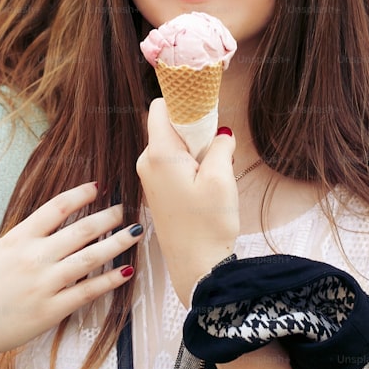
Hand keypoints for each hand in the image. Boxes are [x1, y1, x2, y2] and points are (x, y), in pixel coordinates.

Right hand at [0, 182, 142, 368]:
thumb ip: (16, 240)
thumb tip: (38, 230)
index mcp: (17, 240)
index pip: (56, 208)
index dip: (80, 194)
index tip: (98, 187)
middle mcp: (34, 258)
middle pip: (81, 230)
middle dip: (108, 217)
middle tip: (125, 208)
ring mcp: (44, 285)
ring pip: (90, 258)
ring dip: (116, 243)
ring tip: (135, 232)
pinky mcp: (50, 311)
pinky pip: (87, 292)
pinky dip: (109, 281)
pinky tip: (126, 271)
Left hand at [136, 98, 237, 304]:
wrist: (197, 268)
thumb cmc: (207, 224)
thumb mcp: (221, 178)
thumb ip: (219, 146)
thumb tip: (221, 132)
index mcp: (158, 154)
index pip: (159, 107)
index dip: (182, 101)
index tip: (206, 104)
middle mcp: (147, 163)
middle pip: (168, 126)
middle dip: (194, 127)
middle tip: (218, 144)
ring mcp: (150, 179)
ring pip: (172, 146)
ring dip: (195, 149)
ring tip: (215, 168)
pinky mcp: (158, 193)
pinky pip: (172, 164)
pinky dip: (190, 164)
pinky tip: (207, 182)